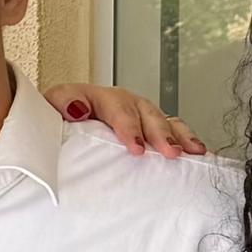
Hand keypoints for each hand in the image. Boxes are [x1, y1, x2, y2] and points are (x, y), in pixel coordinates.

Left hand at [48, 79, 208, 156]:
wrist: (58, 122)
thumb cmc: (56, 118)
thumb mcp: (50, 107)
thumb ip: (61, 103)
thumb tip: (77, 108)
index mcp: (100, 97)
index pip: (118, 110)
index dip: (129, 129)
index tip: (136, 148)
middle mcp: (125, 103)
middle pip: (148, 115)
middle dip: (161, 134)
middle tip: (170, 153)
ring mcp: (140, 115)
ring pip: (165, 121)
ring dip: (180, 136)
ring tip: (194, 151)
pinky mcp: (150, 128)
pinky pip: (173, 131)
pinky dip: (187, 140)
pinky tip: (200, 153)